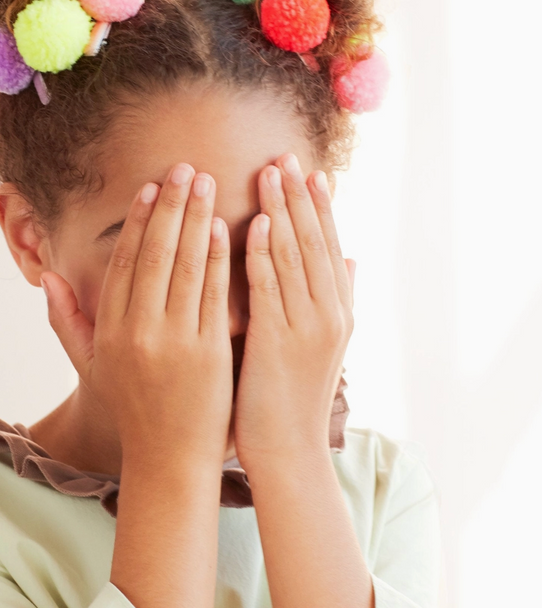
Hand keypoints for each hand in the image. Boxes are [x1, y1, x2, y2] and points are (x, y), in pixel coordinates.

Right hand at [40, 164, 233, 465]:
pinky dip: (218, 258)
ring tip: (204, 182)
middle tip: (183, 168)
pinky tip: (224, 226)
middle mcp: (138, 331)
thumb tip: (47, 276)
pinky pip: (213, 294)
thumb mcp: (90, 367)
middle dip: (170, 206)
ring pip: (184, 266)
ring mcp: (175, 341)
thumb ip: (65, 321)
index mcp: (109, 331)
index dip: (136, 221)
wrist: (170, 459)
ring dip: (195, 219)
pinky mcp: (209, 352)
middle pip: (153, 254)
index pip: (123, 262)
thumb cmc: (131, 408)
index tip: (149, 187)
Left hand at [233, 153, 354, 465]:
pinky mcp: (278, 342)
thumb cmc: (293, 396)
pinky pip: (270, 288)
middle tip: (285, 155)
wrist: (288, 452)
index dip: (319, 207)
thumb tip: (351, 257)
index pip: (329, 245)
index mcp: (338, 311)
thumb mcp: (324, 343)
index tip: (307, 170)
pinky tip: (255, 223)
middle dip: (299, 197)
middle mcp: (329, 314)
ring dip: (282, 212)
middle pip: (315, 242)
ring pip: (295, 257)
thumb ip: (335, 297)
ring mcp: (307, 328)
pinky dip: (264, 254)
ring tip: (269, 173)